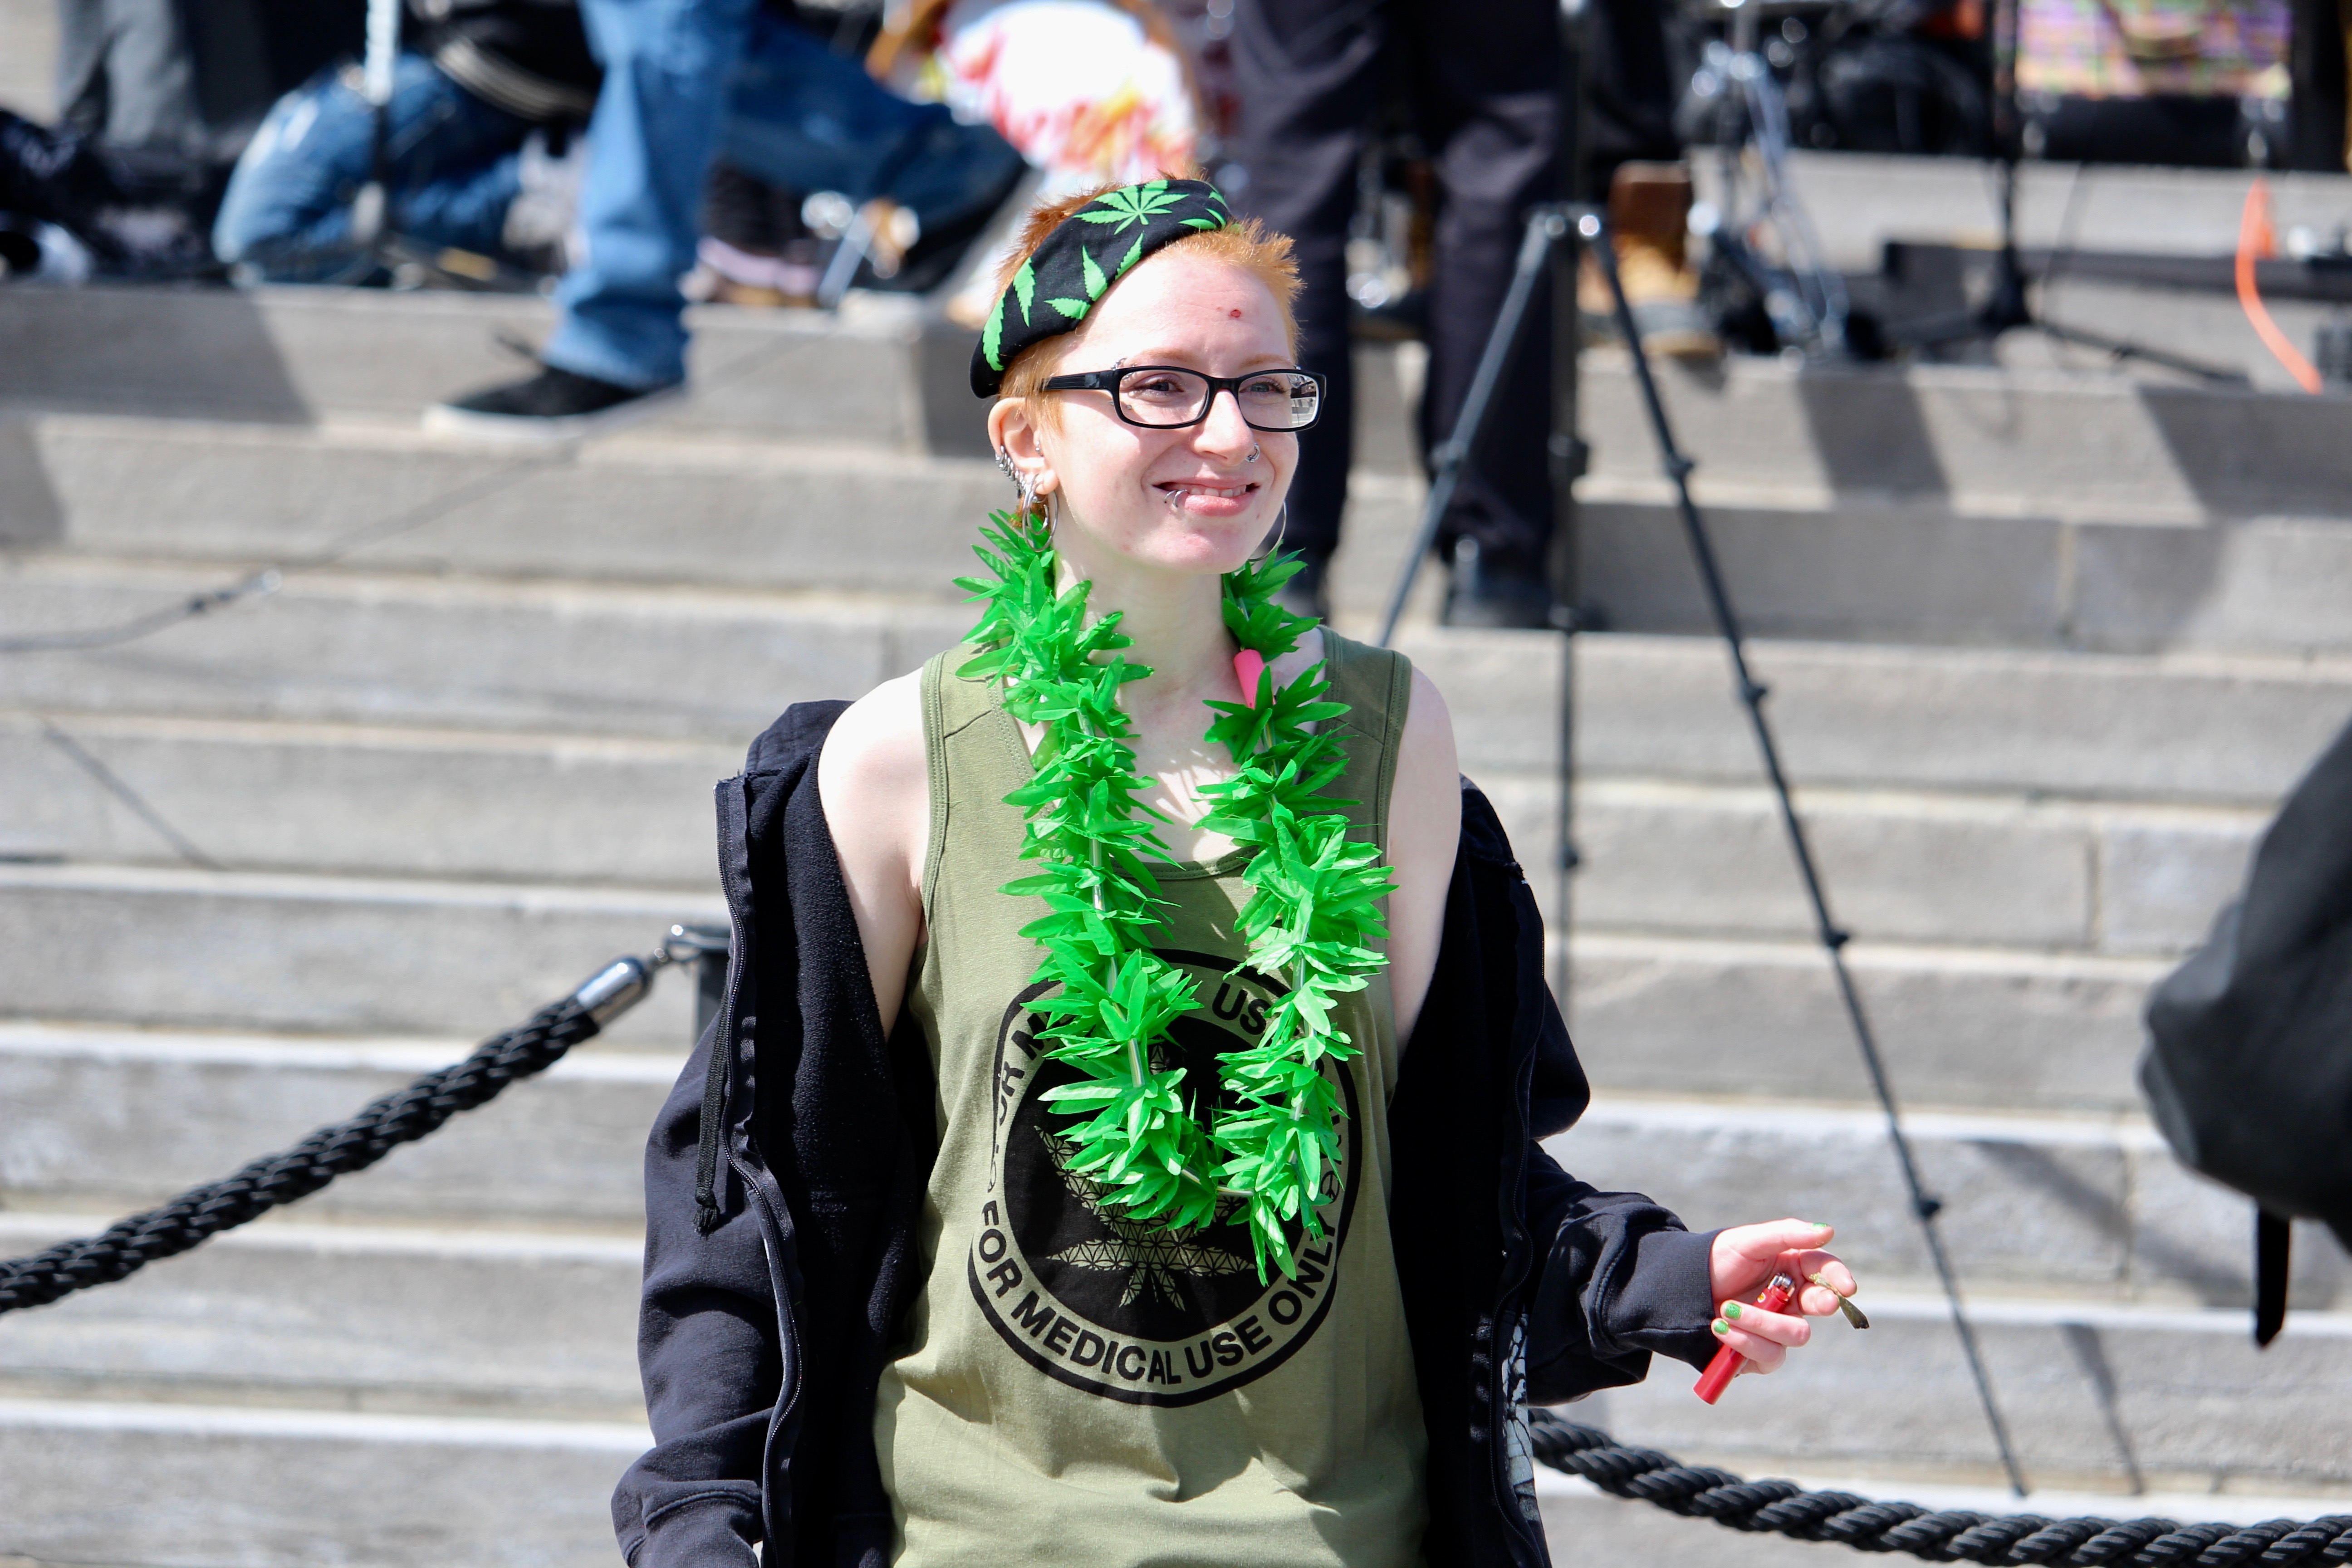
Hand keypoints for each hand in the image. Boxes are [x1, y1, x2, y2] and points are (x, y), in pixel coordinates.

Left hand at [1706, 1219, 1858, 1376]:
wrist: (1677, 1288)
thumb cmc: (1716, 1260)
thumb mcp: (1748, 1241)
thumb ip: (1787, 1234)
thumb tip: (1828, 1231)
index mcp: (1793, 1269)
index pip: (1826, 1272)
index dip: (1839, 1278)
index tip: (1845, 1287)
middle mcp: (1791, 1300)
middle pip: (1822, 1306)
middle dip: (1819, 1304)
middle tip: (1813, 1302)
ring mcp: (1777, 1329)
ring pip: (1796, 1334)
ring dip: (1761, 1321)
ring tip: (1725, 1308)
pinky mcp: (1760, 1354)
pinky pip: (1770, 1355)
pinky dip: (1744, 1341)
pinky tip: (1720, 1328)